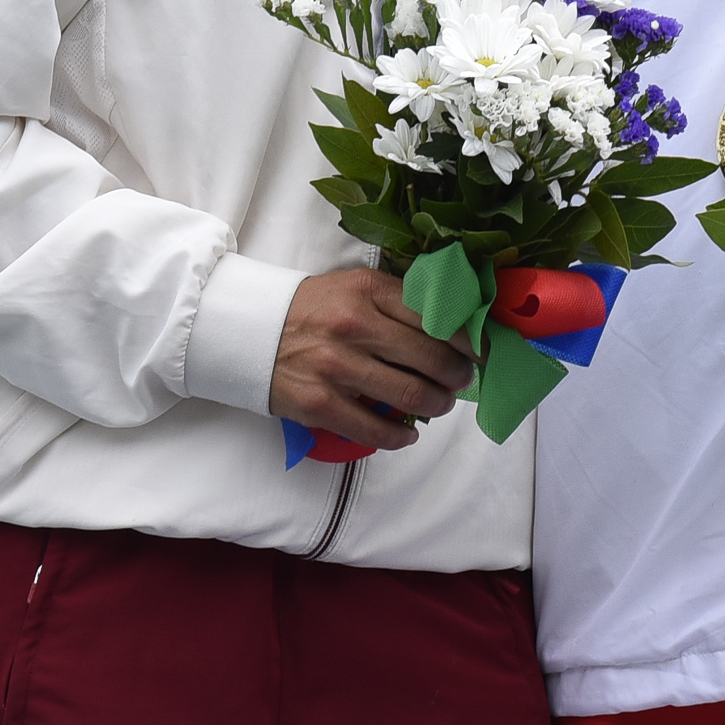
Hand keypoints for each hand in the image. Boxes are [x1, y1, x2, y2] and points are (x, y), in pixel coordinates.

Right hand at [267, 267, 478, 452]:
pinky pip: (374, 429)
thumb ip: (398, 302)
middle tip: (461, 380)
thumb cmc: (312, 309)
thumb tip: (452, 328)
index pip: (436, 316)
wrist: (245, 330)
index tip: (479, 351)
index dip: (467, 339)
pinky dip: (400, 436)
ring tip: (440, 404)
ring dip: (437, 405)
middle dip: (457, 375)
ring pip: (411, 395)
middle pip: (432, 358)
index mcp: (368, 290)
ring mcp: (336, 367)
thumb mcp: (355, 288)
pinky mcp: (319, 403)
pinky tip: (408, 434)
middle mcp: (354, 326)